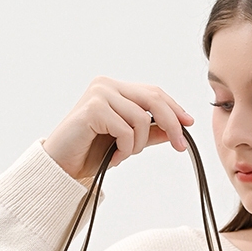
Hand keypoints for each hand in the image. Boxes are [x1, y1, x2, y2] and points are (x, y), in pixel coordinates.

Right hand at [43, 76, 193, 179]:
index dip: (174, 108)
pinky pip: (126, 130)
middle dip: (171, 124)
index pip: (154, 93)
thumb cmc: (90, 152)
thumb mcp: (127, 141)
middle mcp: (107, 85)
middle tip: (180, 146)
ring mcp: (99, 94)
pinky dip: (125, 148)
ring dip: (138, 145)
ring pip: (141, 119)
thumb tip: (176, 129)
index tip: (189, 125)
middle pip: (154, 99)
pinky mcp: (93, 109)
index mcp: (115, 89)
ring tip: (123, 155)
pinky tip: (114, 157)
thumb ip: (150, 132)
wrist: (62, 165)